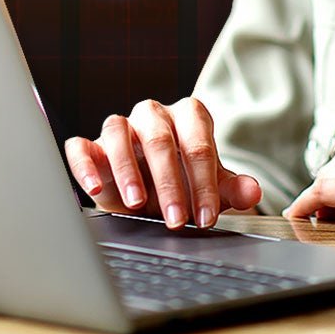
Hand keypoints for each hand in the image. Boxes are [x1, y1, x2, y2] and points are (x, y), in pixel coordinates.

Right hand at [64, 97, 261, 229]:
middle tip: (176, 219)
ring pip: (119, 133)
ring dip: (127, 170)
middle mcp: (154, 114)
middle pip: (160, 139)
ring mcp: (121, 125)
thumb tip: (252, 190)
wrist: (150, 194)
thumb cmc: (185, 184)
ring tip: (136, 203)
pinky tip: (95, 188)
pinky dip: (85, 164)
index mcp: (188, 117)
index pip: (198, 144)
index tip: (206, 217)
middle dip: (170, 183)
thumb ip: (232, 188)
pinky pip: (82, 146)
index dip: (203, 182)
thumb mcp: (210, 188)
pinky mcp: (92, 144)